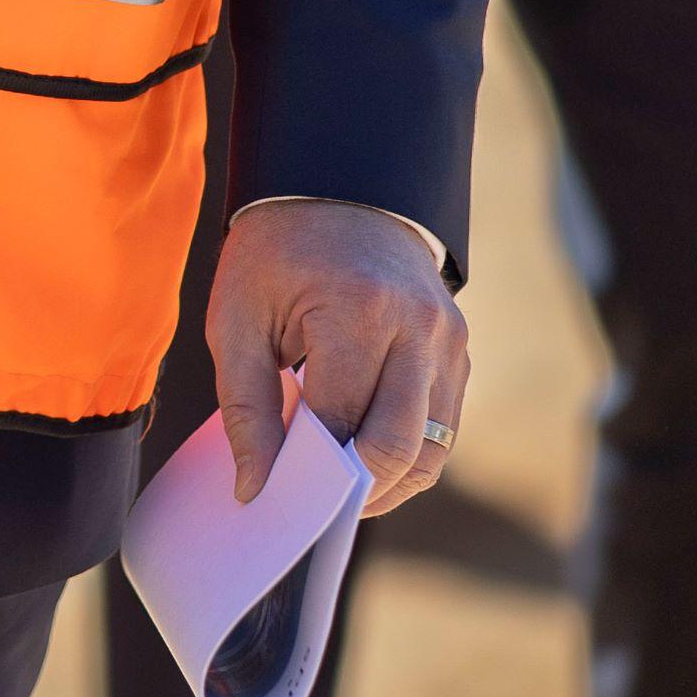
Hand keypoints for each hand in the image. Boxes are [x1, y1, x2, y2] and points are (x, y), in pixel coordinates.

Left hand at [206, 197, 468, 517]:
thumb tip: (255, 488)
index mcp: (359, 310)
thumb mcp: (236, 319)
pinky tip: (360, 459)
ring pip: (431, 450)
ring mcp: (449, 341)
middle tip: (304, 508)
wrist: (340, 188)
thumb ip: (245, 407)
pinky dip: (405, 456)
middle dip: (349, 491)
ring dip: (384, 483)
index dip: (302, 470)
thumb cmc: (276, 254)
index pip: (337, 422)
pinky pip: (442, 429)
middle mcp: (418, 328)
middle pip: (395, 446)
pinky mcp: (460, 352)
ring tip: (331, 490)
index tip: (268, 498)